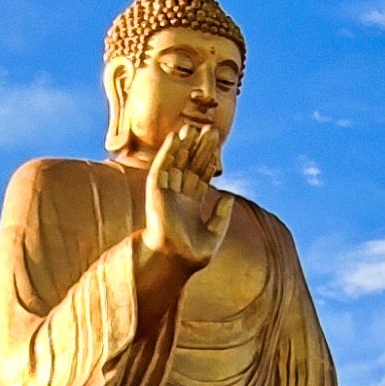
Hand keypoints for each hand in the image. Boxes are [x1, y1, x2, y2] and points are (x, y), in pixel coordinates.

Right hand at [141, 120, 228, 270]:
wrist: (175, 259)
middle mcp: (178, 195)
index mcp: (191, 203)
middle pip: (190, 164)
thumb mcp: (215, 232)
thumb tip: (229, 196)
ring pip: (175, 162)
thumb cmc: (193, 253)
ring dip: (183, 144)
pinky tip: (175, 137)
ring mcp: (166, 191)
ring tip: (193, 126)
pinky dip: (167, 151)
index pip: (201, 174)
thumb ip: (222, 214)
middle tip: (210, 128)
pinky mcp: (155, 190)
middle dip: (199, 147)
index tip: (218, 144)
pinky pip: (161, 166)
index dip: (209, 158)